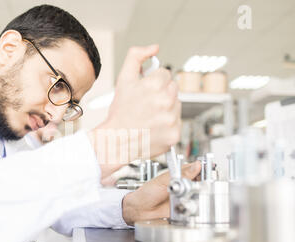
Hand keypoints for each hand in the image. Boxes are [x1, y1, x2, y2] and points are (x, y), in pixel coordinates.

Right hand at [89, 45, 181, 178]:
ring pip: (176, 105)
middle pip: (173, 88)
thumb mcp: (123, 79)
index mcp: (154, 85)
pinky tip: (154, 127)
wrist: (117, 141)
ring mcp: (172, 118)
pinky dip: (168, 125)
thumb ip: (136, 57)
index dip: (153, 81)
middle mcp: (166, 101)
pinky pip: (177, 123)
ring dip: (166, 108)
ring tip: (150, 116)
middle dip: (162, 93)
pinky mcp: (175, 134)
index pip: (165, 73)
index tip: (145, 91)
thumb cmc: (120, 112)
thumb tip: (155, 48)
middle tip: (147, 104)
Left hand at [122, 161, 200, 225]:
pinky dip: (196, 206)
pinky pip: (195, 208)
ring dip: (200, 195)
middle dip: (204, 183)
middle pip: (201, 183)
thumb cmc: (148, 193)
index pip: (196, 170)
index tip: (209, 169)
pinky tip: (190, 204)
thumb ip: (181, 174)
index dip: (204, 169)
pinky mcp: (185, 209)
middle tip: (202, 183)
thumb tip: (196, 166)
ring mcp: (185, 198)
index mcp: (179, 175)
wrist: (140, 209)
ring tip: (192, 194)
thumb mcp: (164, 181)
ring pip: (200, 195)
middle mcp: (184, 186)